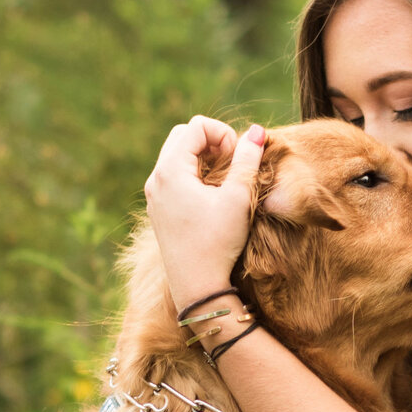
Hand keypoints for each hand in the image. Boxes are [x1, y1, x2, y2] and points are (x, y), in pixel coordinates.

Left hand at [144, 117, 267, 309]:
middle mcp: (156, 178)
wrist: (197, 286)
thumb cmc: (218, 242)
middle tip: (232, 166)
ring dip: (203, 158)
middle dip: (211, 142)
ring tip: (224, 180)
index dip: (224, 134)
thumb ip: (247, 160)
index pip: (197, 126)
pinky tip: (212, 196)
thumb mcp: (237, 197)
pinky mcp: (158, 208)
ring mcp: (154, 194)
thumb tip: (257, 131)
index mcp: (170, 170)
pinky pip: (173, 175)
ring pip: (177, 154)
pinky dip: (194, 174)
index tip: (238, 160)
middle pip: (183, 135)